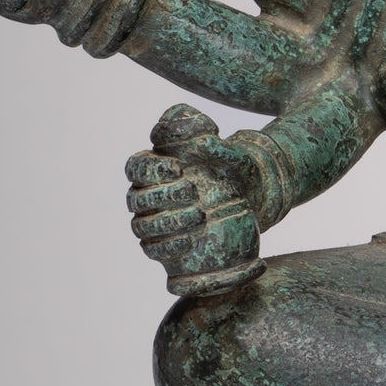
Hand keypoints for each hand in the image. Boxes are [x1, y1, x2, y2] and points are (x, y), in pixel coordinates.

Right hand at [126, 104, 264, 296]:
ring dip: (168, 220)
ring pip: (141, 225)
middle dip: (162, 195)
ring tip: (201, 215)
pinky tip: (191, 239)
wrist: (250, 203)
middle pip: (136, 197)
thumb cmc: (232, 171)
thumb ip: (210, 139)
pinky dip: (169, 245)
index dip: (150, 168)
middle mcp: (150, 195)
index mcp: (158, 169)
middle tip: (193, 190)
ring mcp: (153, 221)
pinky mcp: (161, 245)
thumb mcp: (229, 152)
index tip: (178, 168)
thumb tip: (196, 136)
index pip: (136, 166)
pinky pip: (152, 249)